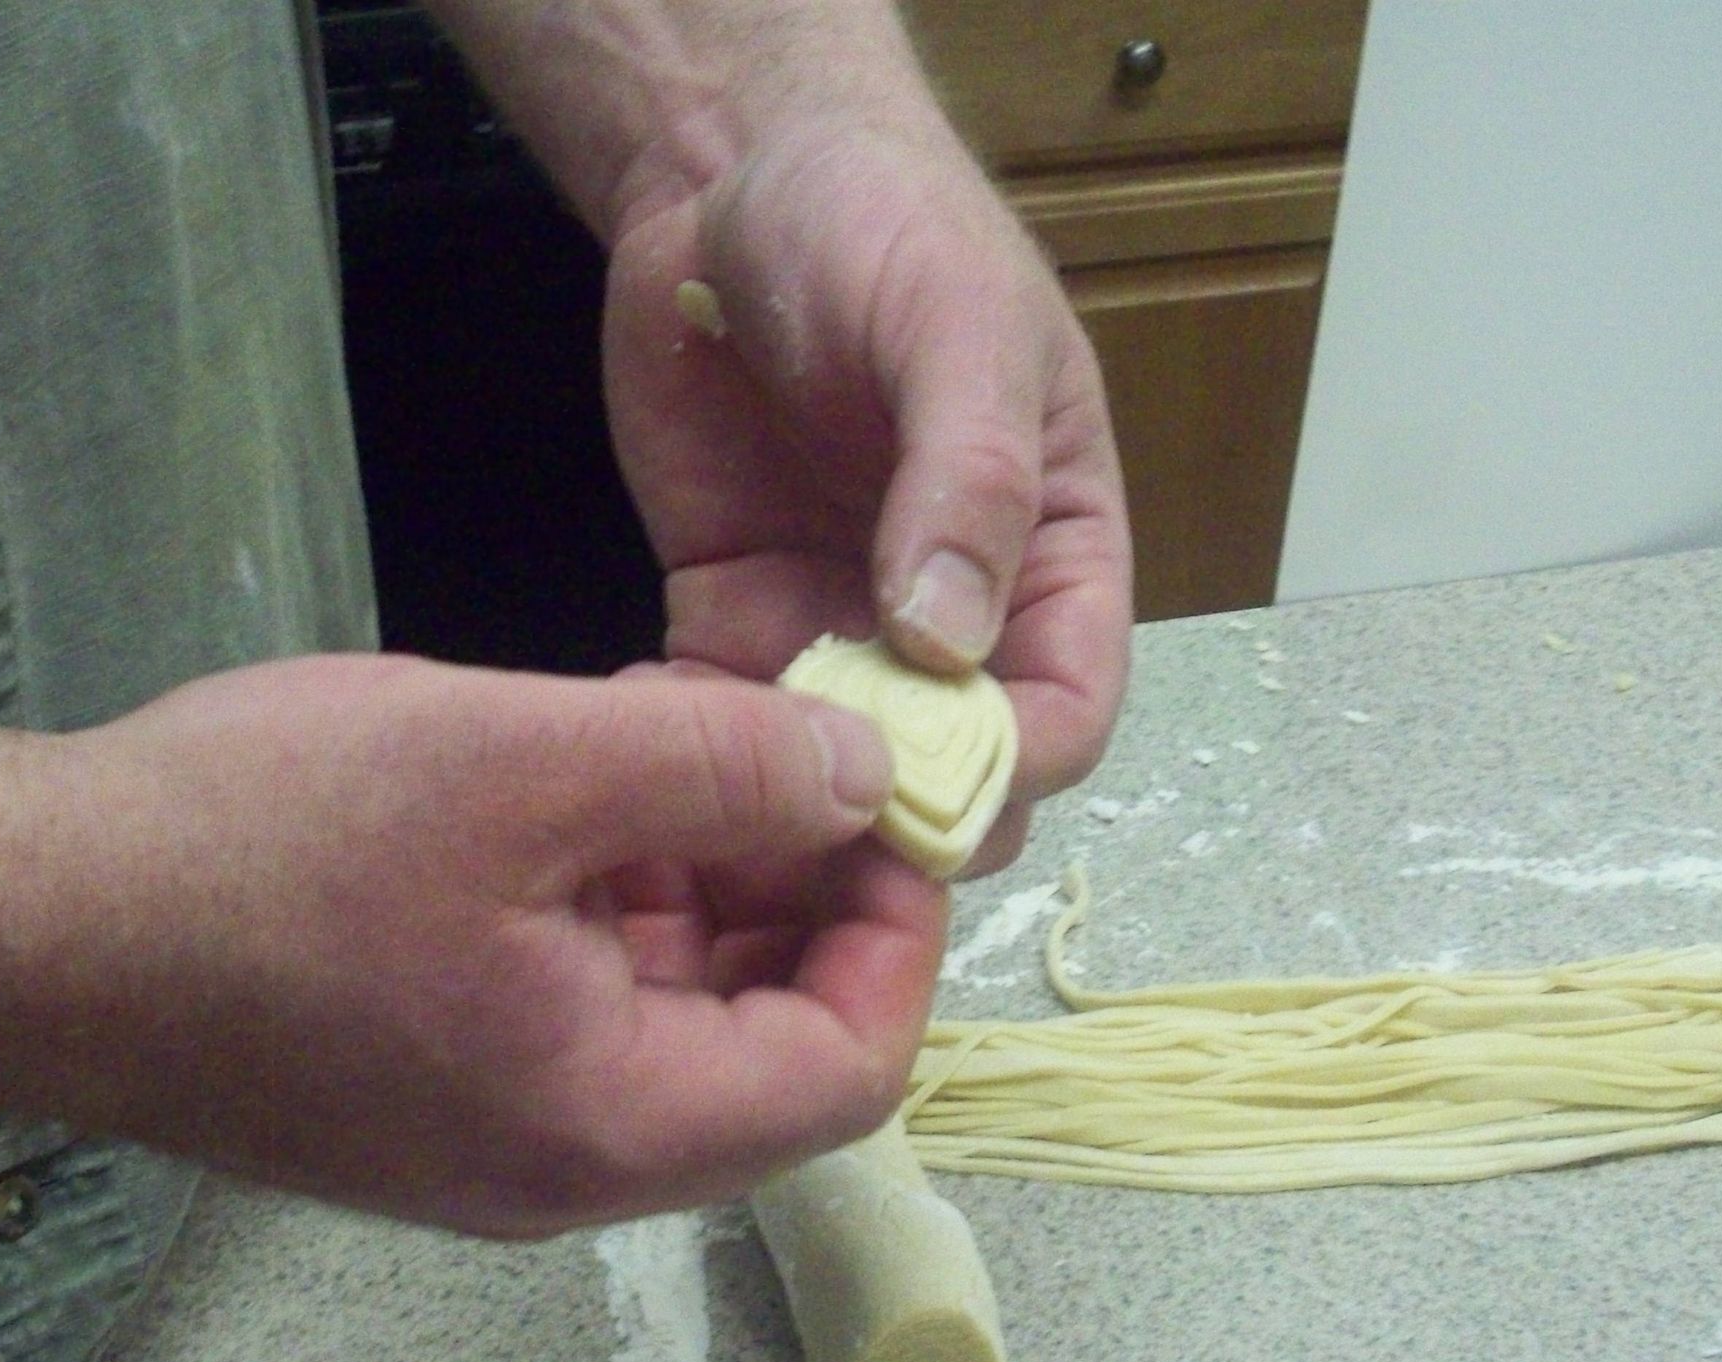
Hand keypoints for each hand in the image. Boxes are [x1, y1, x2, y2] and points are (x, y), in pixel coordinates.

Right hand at [49, 655, 945, 1233]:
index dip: (896, 934)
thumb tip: (861, 776)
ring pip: (666, 1023)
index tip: (883, 803)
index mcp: (611, 1126)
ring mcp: (485, 1146)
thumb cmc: (258, 846)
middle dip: (797, 895)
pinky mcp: (420, 1100)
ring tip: (668, 745)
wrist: (10, 925)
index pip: (847, 1072)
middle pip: (763, 1052)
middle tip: (783, 750)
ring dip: (699, 888)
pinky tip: (568, 796)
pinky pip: (572, 1017)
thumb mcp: (522, 763)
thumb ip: (721, 769)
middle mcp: (563, 1170)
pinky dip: (604, 910)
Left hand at [602, 113, 1131, 874]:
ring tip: (728, 812)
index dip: (1019, 759)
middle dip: (907, 815)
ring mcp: (842, 622)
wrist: (730, 174)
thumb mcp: (952, 328)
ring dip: (797, 809)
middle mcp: (960, 612)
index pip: (1066, 704)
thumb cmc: (880, 223)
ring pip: (843, 772)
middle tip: (818, 826)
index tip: (941, 781)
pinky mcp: (737, 615)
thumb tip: (953, 642)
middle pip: (958, 767)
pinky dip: (701, 754)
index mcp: (1054, 551)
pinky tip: (654, 752)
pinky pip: (728, 722)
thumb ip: (970, 481)